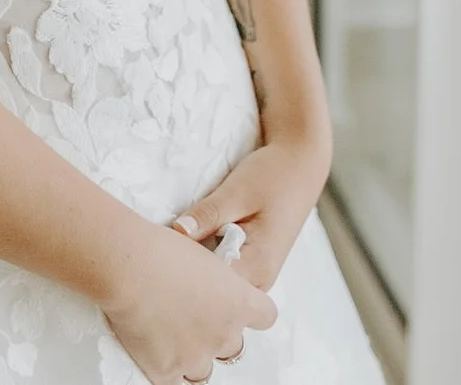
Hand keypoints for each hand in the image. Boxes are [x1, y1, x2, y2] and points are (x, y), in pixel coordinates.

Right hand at [101, 220, 277, 383]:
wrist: (129, 269)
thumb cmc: (159, 252)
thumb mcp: (200, 255)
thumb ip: (212, 278)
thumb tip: (204, 281)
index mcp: (239, 302)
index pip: (265, 316)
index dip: (251, 313)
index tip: (237, 308)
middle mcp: (224, 334)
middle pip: (234, 347)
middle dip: (216, 337)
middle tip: (193, 320)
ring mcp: (196, 356)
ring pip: (204, 370)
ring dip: (192, 357)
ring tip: (170, 338)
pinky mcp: (167, 371)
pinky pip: (173, 382)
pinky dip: (165, 370)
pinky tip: (155, 355)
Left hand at [174, 136, 330, 292]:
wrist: (299, 166)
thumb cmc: (272, 176)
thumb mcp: (236, 192)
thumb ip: (208, 214)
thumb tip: (177, 232)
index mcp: (258, 268)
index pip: (211, 289)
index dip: (182, 273)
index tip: (161, 255)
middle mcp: (260, 281)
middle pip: (212, 292)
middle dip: (186, 274)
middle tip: (162, 249)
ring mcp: (257, 276)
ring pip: (216, 285)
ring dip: (195, 268)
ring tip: (173, 246)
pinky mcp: (252, 266)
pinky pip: (223, 273)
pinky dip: (206, 261)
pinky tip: (192, 244)